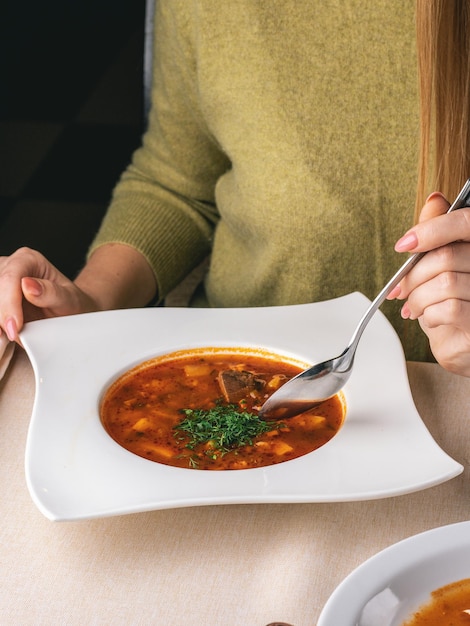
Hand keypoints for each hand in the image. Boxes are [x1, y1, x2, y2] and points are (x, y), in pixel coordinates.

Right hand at [0, 247, 98, 342]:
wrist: (71, 311)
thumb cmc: (71, 302)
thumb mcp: (69, 299)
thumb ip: (51, 293)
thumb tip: (28, 285)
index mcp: (28, 259)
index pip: (10, 277)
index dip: (8, 304)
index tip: (14, 327)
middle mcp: (10, 266)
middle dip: (1, 315)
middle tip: (14, 335)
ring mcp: (0, 282)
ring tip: (11, 336)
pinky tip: (3, 336)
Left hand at [389, 191, 469, 375]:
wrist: (463, 346)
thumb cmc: (456, 304)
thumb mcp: (442, 266)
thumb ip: (440, 234)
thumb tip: (434, 200)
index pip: (465, 222)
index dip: (432, 229)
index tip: (403, 245)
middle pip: (446, 256)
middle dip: (413, 275)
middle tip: (400, 289)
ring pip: (444, 283)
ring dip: (418, 298)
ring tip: (414, 307)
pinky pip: (449, 309)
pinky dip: (428, 315)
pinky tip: (429, 319)